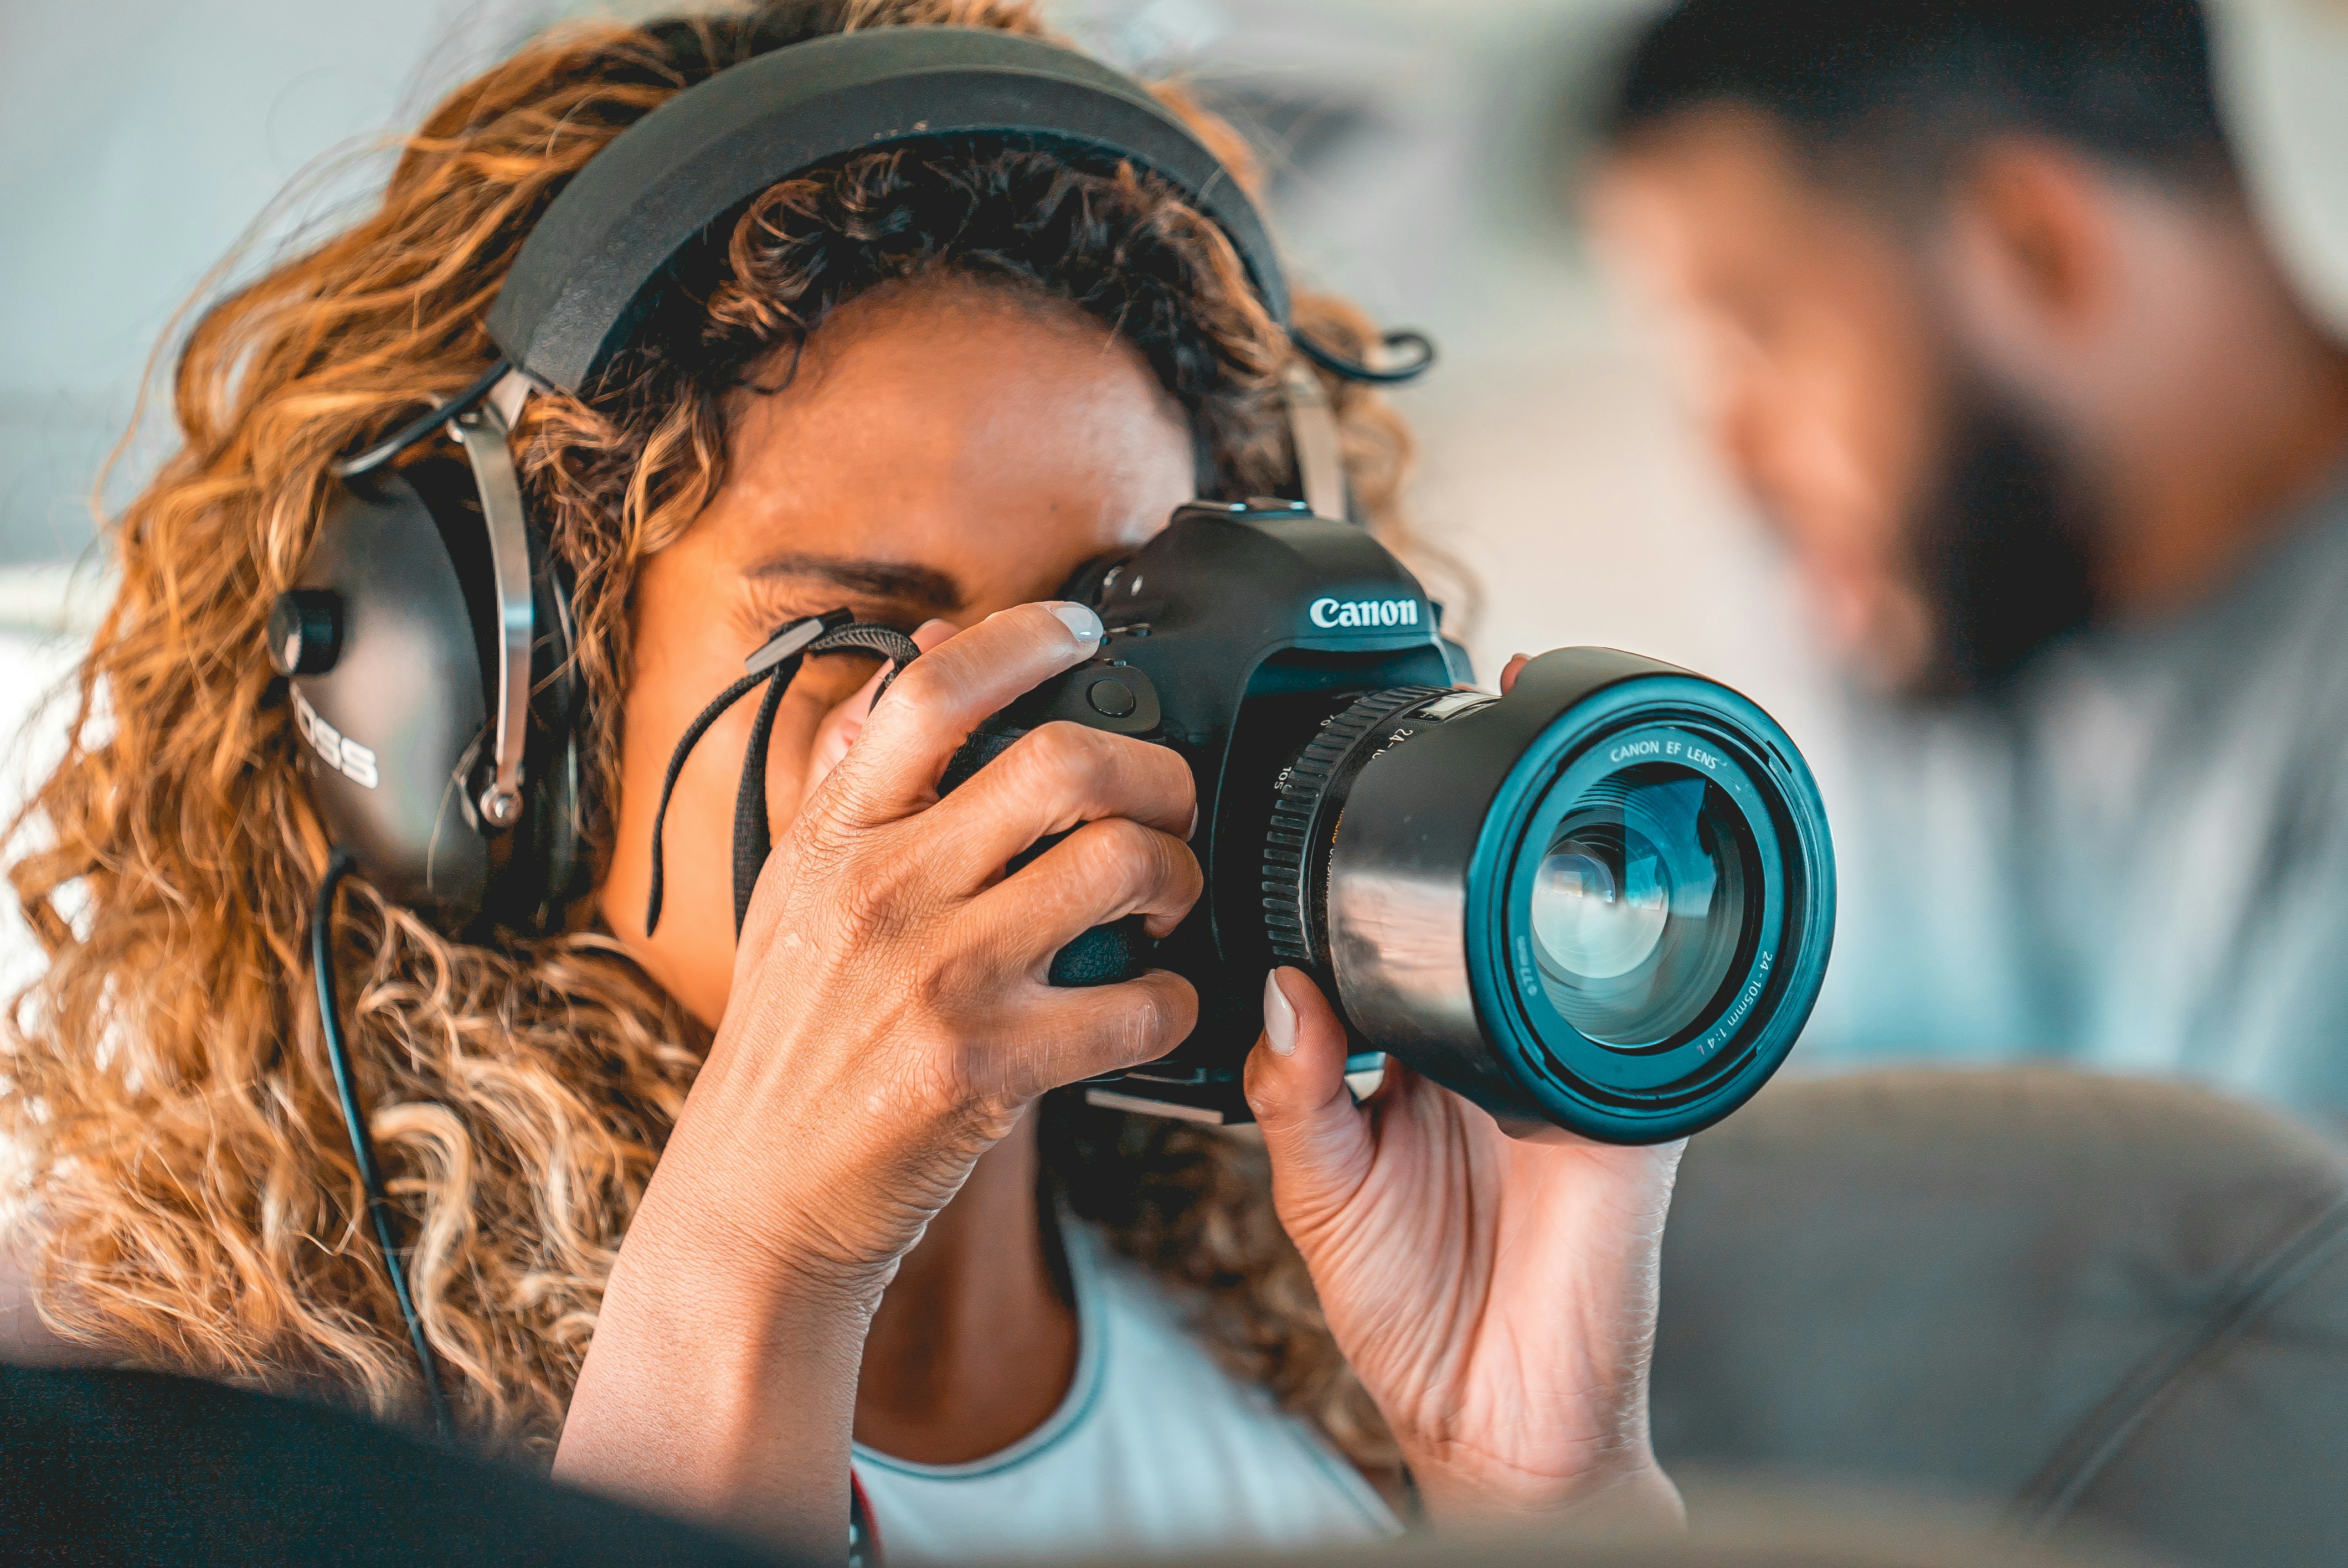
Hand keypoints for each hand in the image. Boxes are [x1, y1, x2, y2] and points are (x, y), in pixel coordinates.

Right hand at [557, 602, 1201, 1547]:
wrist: (757, 1203)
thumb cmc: (790, 1048)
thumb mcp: (793, 898)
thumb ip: (853, 783)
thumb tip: (921, 669)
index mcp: (834, 841)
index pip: (933, 691)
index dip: (1025, 638)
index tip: (1081, 633)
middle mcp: (883, 894)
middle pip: (1062, 764)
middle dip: (1152, 772)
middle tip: (1167, 805)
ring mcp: (938, 980)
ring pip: (1118, 867)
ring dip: (1176, 876)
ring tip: (1167, 902)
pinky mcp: (988, 1068)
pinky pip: (1136, 1004)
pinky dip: (1174, 1001)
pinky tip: (1155, 1003)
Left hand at [1247, 973, 1683, 1527]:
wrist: (1498, 1415)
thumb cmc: (1408, 1313)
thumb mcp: (1319, 1196)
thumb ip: (1294, 1094)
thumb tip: (1281, 995)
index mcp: (1417, 1068)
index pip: (1387, 963)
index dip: (1346, 935)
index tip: (1301, 922)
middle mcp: (1492, 1063)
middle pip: (1465, 951)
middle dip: (1415, 934)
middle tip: (1371, 940)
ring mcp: (1564, 1083)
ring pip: (1548, 974)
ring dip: (1498, 963)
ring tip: (1435, 1008)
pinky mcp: (1630, 1121)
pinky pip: (1632, 1039)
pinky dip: (1589, 1017)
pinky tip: (1525, 1033)